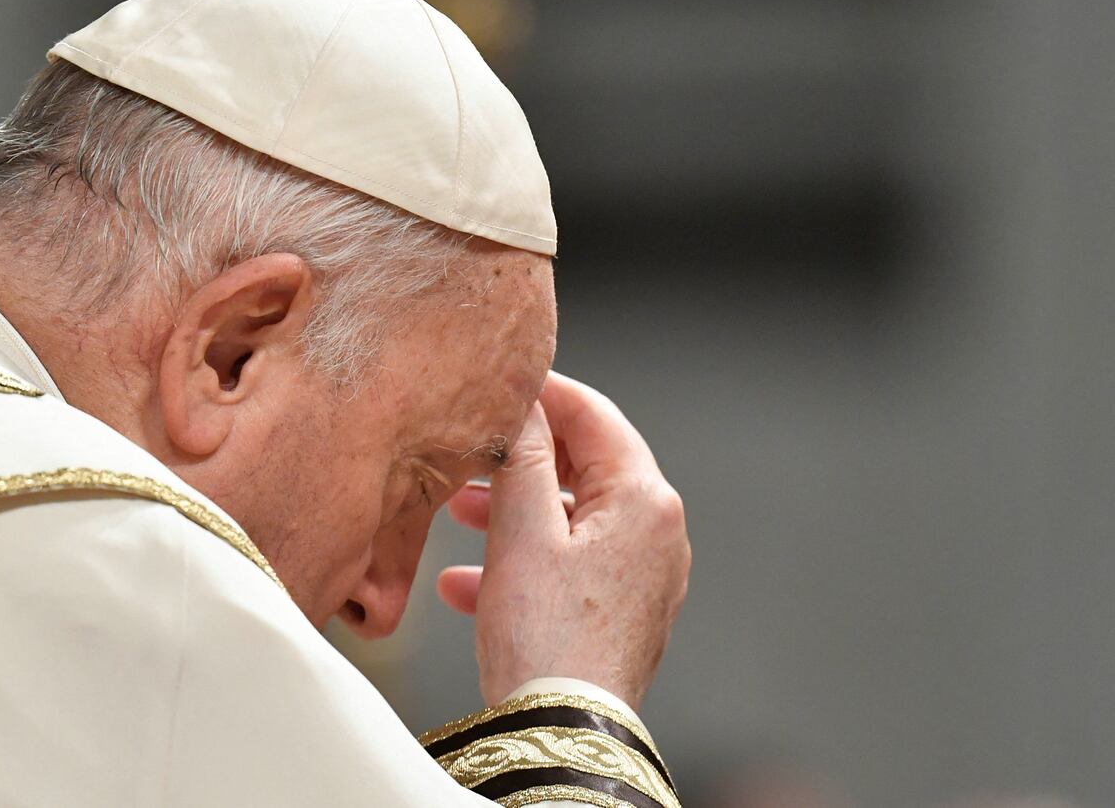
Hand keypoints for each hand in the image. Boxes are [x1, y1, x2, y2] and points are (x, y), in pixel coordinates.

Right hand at [436, 371, 690, 708]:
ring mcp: (644, 577)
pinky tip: (464, 584)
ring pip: (571, 520)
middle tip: (469, 454)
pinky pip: (570, 567)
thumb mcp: (522, 529)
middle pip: (585, 468)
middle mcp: (658, 533)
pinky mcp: (622, 612)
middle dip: (520, 461)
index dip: (543, 393)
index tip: (499, 382)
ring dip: (512, 514)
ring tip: (456, 517)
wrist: (563, 732)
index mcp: (646, 500)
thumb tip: (524, 401)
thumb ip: (523, 455)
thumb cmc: (547, 636)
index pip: (595, 415)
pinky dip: (522, 562)